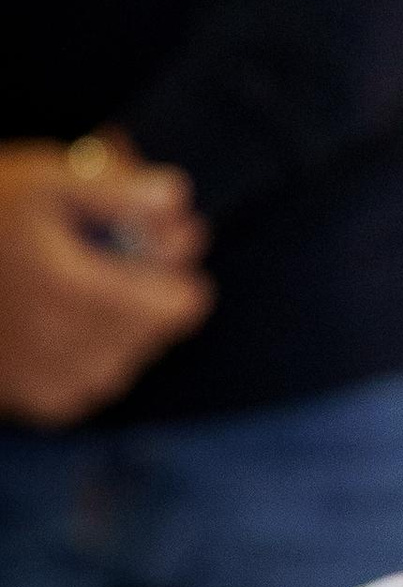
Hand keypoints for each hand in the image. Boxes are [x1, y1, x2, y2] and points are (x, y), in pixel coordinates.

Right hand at [0, 141, 210, 424]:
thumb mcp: (44, 181)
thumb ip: (117, 191)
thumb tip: (176, 198)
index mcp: (77, 292)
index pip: (179, 308)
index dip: (173, 273)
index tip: (151, 249)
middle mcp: (69, 348)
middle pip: (156, 333)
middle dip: (146, 296)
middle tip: (106, 263)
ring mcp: (54, 383)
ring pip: (128, 360)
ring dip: (121, 328)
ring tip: (76, 290)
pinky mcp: (39, 405)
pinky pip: (94, 383)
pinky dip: (89, 356)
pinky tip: (58, 323)